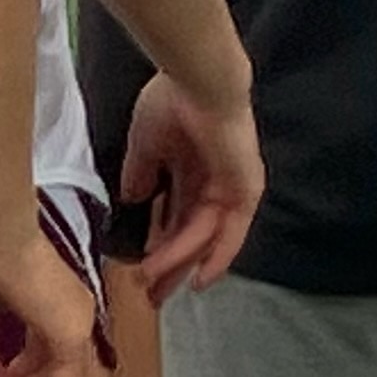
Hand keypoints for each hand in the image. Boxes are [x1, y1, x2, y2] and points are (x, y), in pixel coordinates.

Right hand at [117, 70, 264, 298]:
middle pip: (189, 233)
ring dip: (178, 260)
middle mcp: (211, 183)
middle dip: (169, 263)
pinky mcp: (243, 193)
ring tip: (153, 282)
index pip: (174, 215)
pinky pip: (230, 234)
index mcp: (188, 167)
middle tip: (150, 293)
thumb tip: (132, 199)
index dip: (158, 241)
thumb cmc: (170, 103)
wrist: (198, 83)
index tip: (138, 267)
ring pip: (202, 236)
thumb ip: (141, 172)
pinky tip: (197, 280)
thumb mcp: (146, 143)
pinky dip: (216, 258)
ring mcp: (230, 190)